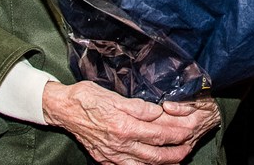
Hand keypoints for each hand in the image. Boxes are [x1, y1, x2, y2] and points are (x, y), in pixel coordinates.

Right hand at [41, 81, 213, 164]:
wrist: (63, 110)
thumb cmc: (87, 98)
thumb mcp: (114, 96)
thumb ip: (138, 107)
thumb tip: (158, 111)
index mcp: (124, 126)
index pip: (158, 133)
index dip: (177, 133)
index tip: (189, 129)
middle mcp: (120, 145)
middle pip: (155, 154)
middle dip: (176, 152)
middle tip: (189, 147)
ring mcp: (112, 155)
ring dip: (163, 163)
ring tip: (177, 159)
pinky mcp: (105, 159)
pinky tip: (151, 164)